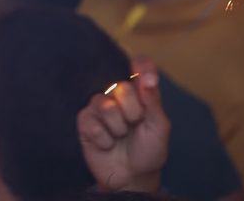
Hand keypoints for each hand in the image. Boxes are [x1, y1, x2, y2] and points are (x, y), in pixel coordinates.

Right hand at [77, 58, 168, 192]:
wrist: (132, 176)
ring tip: (120, 137)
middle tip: (135, 126)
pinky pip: (92, 123)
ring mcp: (99, 107)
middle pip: (122, 87)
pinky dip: (104, 139)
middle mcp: (118, 95)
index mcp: (140, 92)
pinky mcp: (85, 121)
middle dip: (133, 112)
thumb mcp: (159, 127)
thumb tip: (148, 79)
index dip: (143, 67)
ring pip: (106, 106)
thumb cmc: (149, 150)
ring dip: (118, 128)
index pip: (140, 65)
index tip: (148, 81)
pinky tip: (107, 144)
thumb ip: (153, 102)